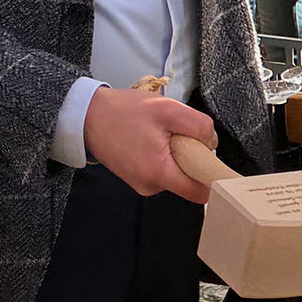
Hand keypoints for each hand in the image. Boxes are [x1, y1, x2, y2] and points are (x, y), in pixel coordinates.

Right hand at [82, 87, 218, 202]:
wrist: (87, 116)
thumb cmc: (123, 112)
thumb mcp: (167, 108)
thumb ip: (197, 126)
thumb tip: (212, 143)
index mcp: (158, 173)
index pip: (200, 192)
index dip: (212, 177)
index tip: (214, 159)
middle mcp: (150, 186)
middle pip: (188, 180)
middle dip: (191, 158)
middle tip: (177, 134)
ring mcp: (142, 184)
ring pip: (175, 174)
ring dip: (176, 155)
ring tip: (158, 133)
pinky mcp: (137, 177)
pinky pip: (162, 170)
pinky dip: (163, 155)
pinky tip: (149, 138)